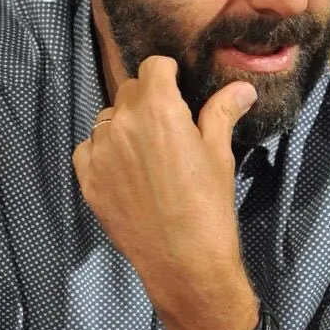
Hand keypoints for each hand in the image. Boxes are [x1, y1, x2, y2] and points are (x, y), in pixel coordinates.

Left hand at [73, 56, 259, 329]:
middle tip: (168, 127)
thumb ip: (222, 112)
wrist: (183, 263)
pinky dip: (104, 152)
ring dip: (124, 126)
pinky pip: (89, 148)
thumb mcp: (219, 154)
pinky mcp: (86, 178)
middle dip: (148, 99)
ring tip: (147, 154)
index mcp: (158, 107)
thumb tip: (242, 88)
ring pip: (108, 119)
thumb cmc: (208, 205)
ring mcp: (99, 151)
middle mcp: (122, 122)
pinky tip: (126, 172)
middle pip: (129, 90)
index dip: (168, 74)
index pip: (154, 65)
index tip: (178, 89)